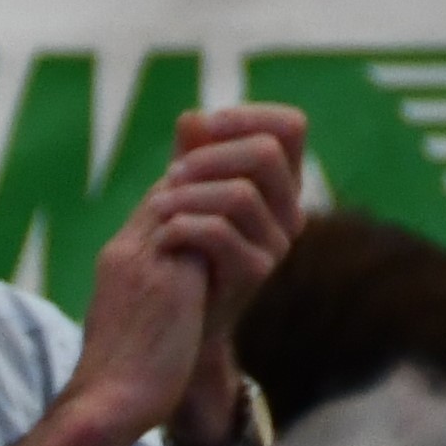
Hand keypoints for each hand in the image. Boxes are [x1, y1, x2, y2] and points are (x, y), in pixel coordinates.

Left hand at [157, 102, 305, 445]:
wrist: (175, 328)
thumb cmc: (182, 257)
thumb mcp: (188, 201)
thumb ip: (192, 158)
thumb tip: (191, 117)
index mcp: (278, 184)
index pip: (290, 127)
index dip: (247, 116)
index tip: (202, 127)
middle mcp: (289, 211)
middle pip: (267, 153)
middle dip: (210, 155)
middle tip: (172, 174)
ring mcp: (277, 243)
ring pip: (240, 193)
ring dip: (188, 194)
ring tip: (155, 208)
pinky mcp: (255, 273)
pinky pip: (220, 232)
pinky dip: (182, 226)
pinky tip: (160, 236)